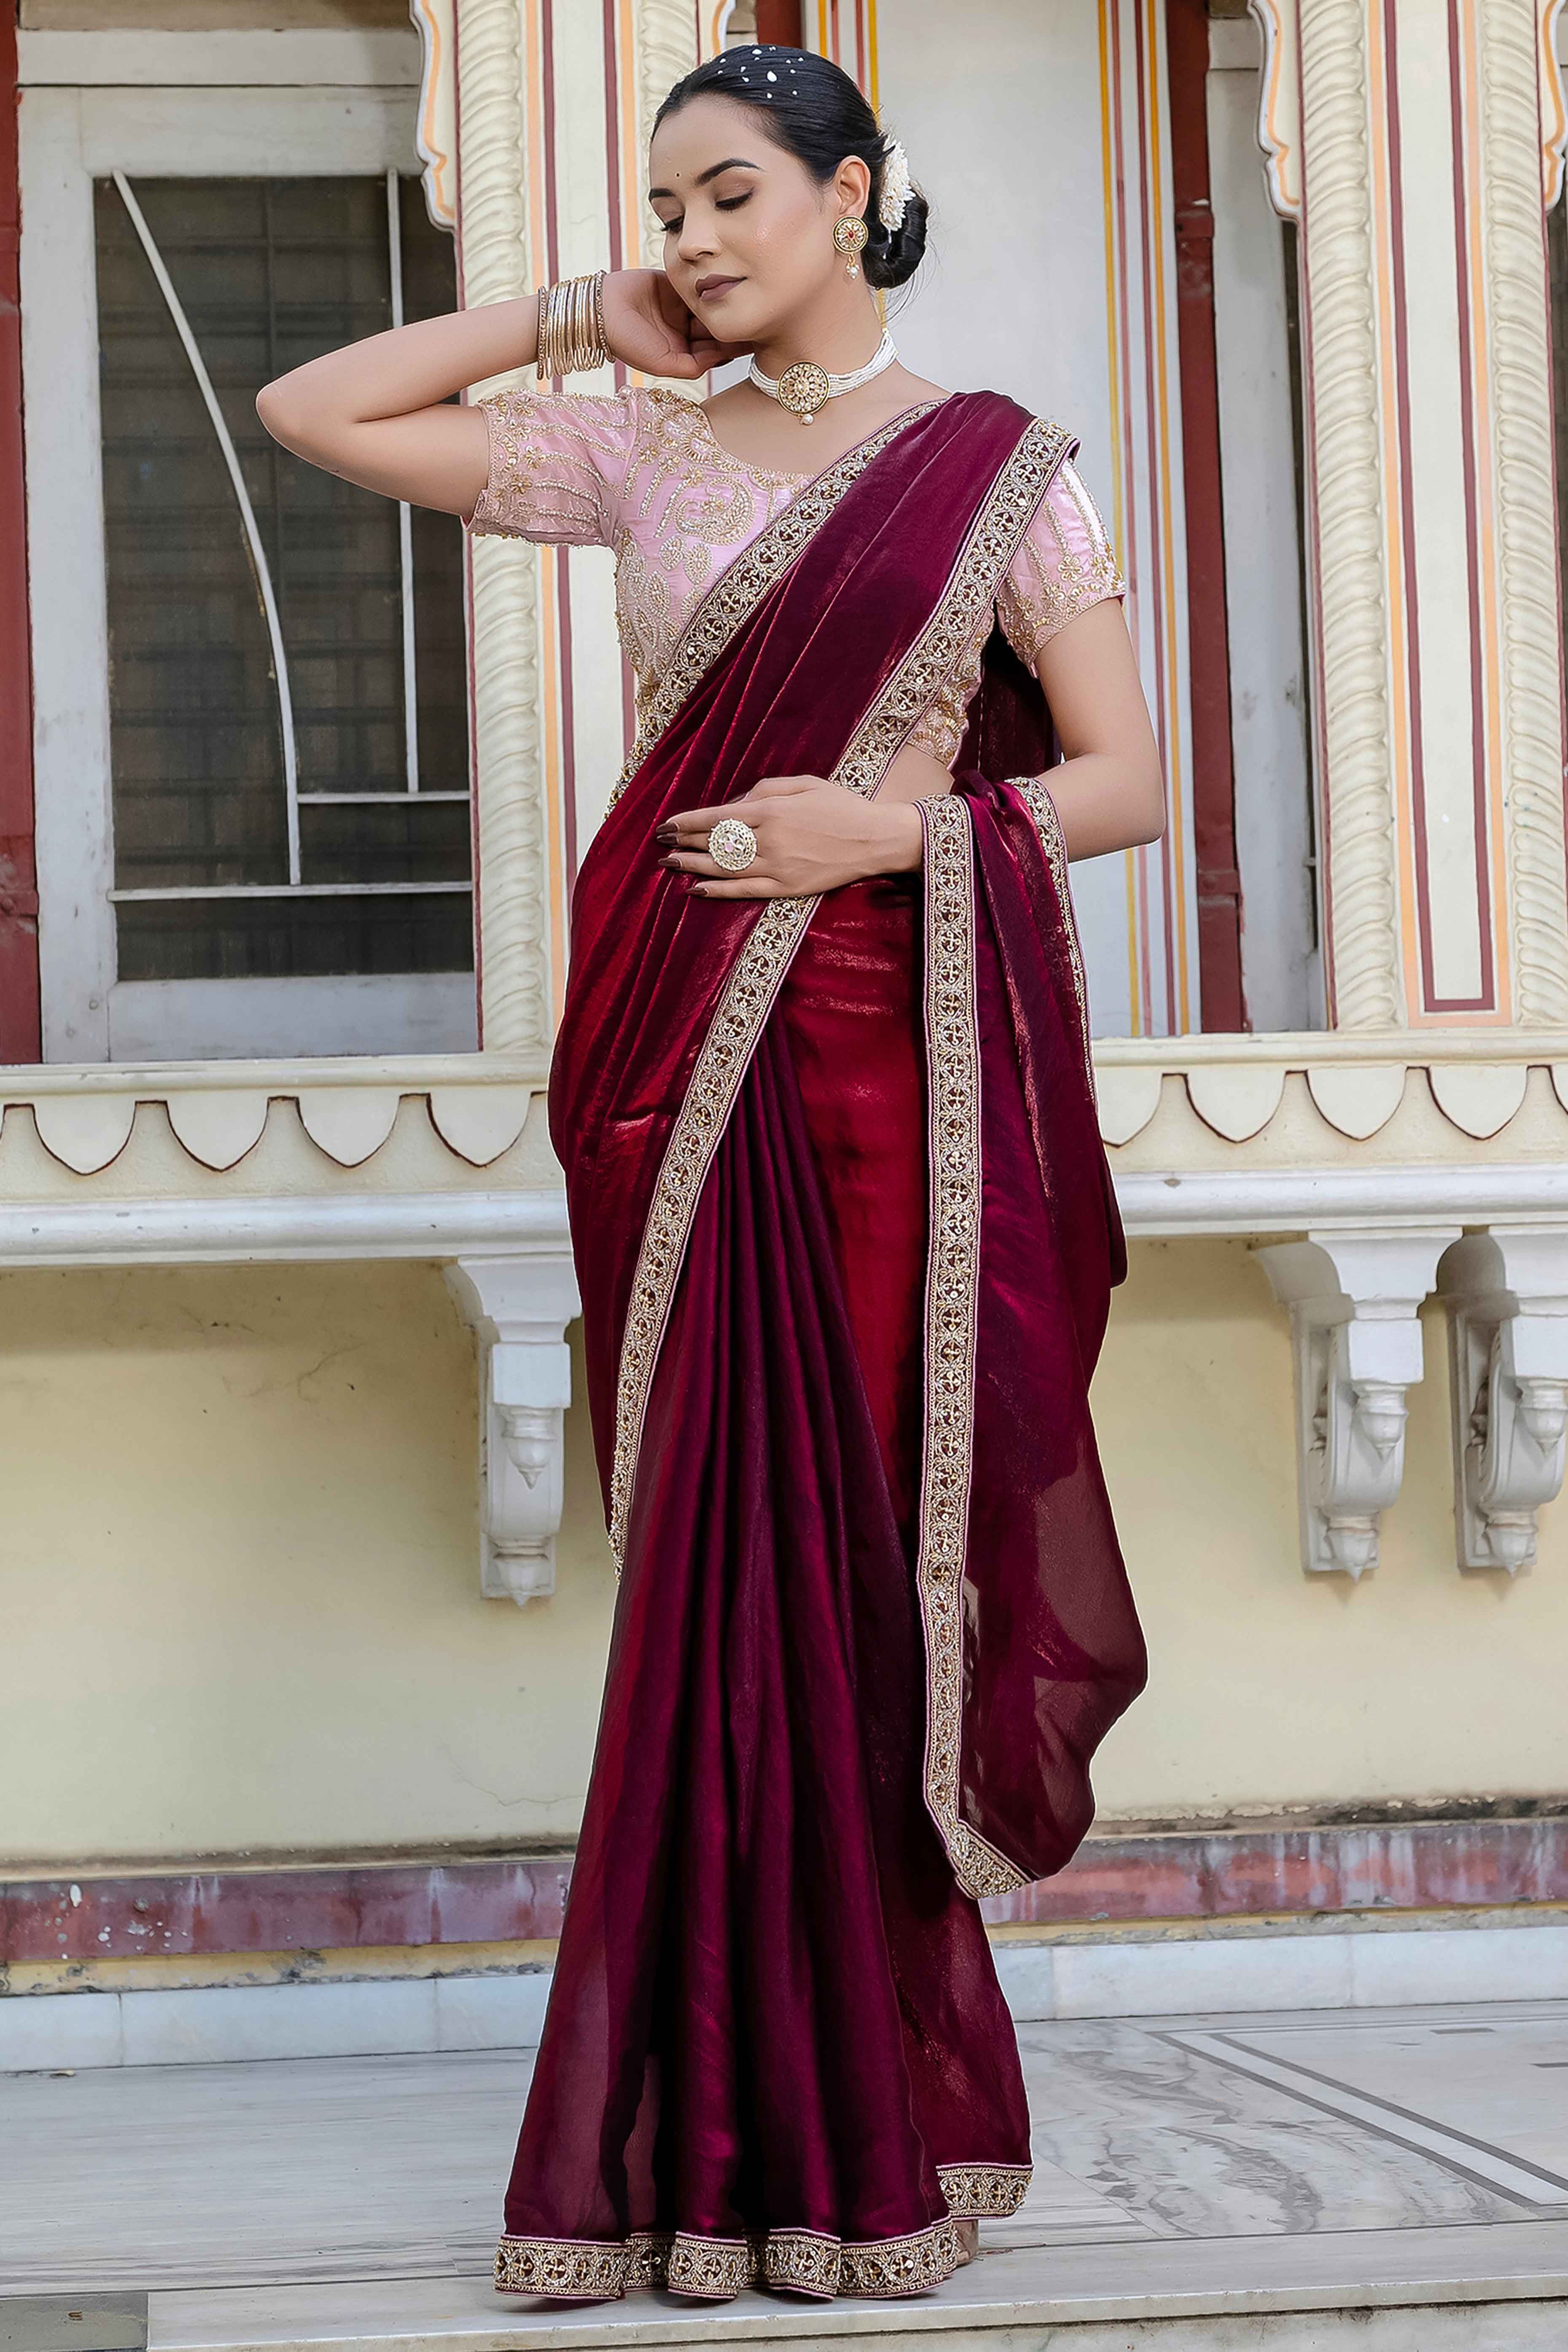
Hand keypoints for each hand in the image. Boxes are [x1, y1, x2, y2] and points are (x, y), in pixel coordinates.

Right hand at [601, 269, 749, 379]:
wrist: (600, 311)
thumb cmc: (627, 342)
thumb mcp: (662, 363)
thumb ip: (692, 365)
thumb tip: (722, 358)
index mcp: (682, 353)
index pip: (714, 351)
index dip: (734, 346)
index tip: (757, 340)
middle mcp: (683, 331)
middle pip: (715, 328)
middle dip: (734, 323)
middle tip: (762, 316)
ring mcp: (679, 308)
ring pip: (709, 307)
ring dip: (726, 303)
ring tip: (750, 298)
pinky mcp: (674, 286)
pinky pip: (697, 286)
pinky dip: (711, 284)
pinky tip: (729, 280)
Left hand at [656, 774, 925, 899]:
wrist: (875, 839)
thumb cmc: (840, 806)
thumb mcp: (803, 784)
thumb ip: (764, 790)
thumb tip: (732, 804)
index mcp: (771, 810)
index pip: (717, 816)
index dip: (687, 821)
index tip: (667, 823)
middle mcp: (769, 839)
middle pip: (715, 842)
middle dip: (684, 841)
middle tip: (660, 842)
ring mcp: (777, 867)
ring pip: (724, 868)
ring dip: (692, 865)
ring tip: (669, 864)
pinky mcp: (787, 887)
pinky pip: (744, 891)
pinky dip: (718, 891)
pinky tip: (696, 889)